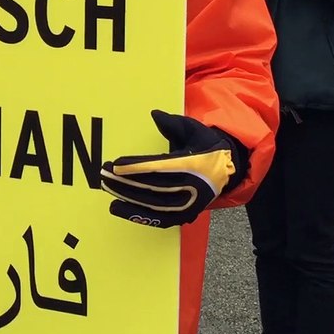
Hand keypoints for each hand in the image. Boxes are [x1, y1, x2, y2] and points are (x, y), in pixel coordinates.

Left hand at [100, 111, 245, 227]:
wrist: (229, 168)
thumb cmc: (207, 145)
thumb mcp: (195, 129)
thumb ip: (174, 123)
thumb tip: (155, 114)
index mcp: (196, 166)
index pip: (161, 168)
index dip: (137, 167)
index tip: (117, 165)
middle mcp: (194, 189)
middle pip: (154, 188)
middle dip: (126, 182)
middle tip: (104, 174)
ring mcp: (190, 205)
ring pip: (154, 205)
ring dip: (127, 198)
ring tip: (107, 188)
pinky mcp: (185, 216)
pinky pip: (159, 219)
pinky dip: (138, 215)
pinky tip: (118, 208)